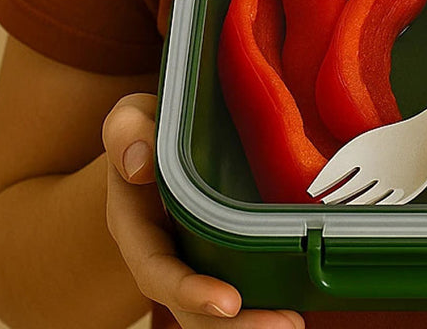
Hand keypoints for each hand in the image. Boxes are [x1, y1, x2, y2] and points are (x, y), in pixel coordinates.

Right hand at [102, 92, 305, 327]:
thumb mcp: (129, 119)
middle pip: (193, 306)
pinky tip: (299, 300)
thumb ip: (126, 132)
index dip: (190, 291)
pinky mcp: (221, 252)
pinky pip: (240, 282)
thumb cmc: (145, 128)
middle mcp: (163, 253)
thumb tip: (140, 163)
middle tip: (286, 325)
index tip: (229, 303)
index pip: (158, 271)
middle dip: (237, 325)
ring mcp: (193, 257)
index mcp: (135, 227)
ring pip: (217, 308)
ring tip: (296, 323)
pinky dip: (264, 299)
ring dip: (254, 321)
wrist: (157, 138)